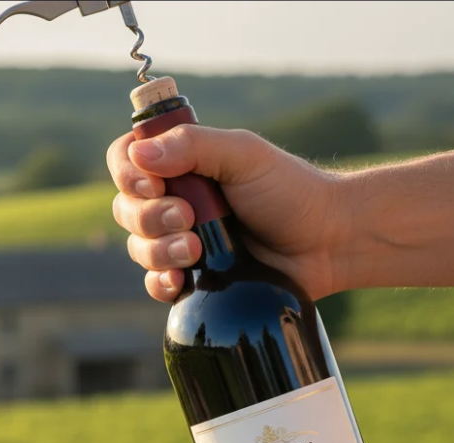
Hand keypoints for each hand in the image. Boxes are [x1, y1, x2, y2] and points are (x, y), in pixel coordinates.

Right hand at [107, 125, 349, 302]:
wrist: (327, 242)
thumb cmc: (291, 191)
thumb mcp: (244, 155)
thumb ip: (193, 146)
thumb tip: (140, 153)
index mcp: (181, 165)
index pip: (125, 161)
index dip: (127, 174)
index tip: (152, 184)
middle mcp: (174, 202)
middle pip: (127, 210)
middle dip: (151, 217)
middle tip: (190, 217)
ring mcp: (181, 243)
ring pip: (139, 249)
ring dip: (159, 250)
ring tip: (198, 250)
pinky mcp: (195, 281)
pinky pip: (155, 285)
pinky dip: (160, 283)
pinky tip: (180, 282)